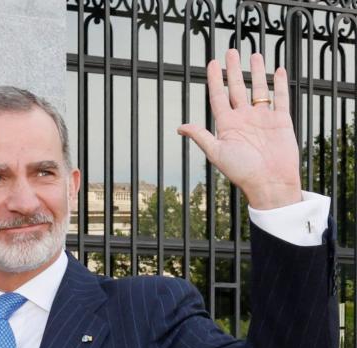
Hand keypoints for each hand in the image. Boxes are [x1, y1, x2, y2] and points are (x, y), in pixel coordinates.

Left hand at [178, 49, 301, 208]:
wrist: (270, 182)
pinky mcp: (281, 120)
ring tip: (253, 55)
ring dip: (256, 72)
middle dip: (233, 70)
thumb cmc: (242, 171)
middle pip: (237, 88)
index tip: (212, 63)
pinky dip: (279, 84)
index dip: (215, 80)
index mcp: (227, 125)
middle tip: (230, 51)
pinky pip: (280, 98)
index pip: (218, 97)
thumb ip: (201, 136)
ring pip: (259, 89)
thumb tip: (179, 127)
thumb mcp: (216, 152)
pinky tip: (277, 70)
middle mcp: (244, 119)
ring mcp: (263, 118)